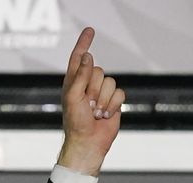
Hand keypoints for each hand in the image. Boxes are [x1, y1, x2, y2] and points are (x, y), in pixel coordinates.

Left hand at [57, 27, 123, 175]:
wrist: (89, 142)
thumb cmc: (75, 122)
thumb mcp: (72, 97)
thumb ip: (80, 76)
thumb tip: (88, 56)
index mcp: (73, 82)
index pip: (79, 58)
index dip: (84, 43)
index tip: (89, 30)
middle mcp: (87, 84)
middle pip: (99, 71)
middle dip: (94, 90)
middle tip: (87, 106)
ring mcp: (101, 92)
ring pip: (111, 81)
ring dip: (103, 100)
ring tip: (94, 113)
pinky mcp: (113, 100)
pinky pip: (120, 93)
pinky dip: (113, 105)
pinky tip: (105, 115)